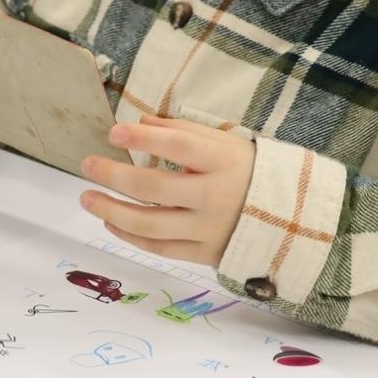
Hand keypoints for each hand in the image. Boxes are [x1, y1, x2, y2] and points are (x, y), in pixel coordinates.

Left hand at [79, 114, 256, 267]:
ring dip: (111, 211)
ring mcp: (208, 229)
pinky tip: (111, 222)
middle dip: (114, 175)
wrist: (290, 218)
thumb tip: (141, 123)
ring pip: (150, 224)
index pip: (177, 145)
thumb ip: (183, 131)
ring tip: (87, 198)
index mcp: (223, 161)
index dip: (143, 138)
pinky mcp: (205, 254)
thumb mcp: (224, 143)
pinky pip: (160, 248)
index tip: (113, 132)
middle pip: (154, 188)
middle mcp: (214, 196)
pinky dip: (131, 236)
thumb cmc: (248, 172)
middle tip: (87, 164)